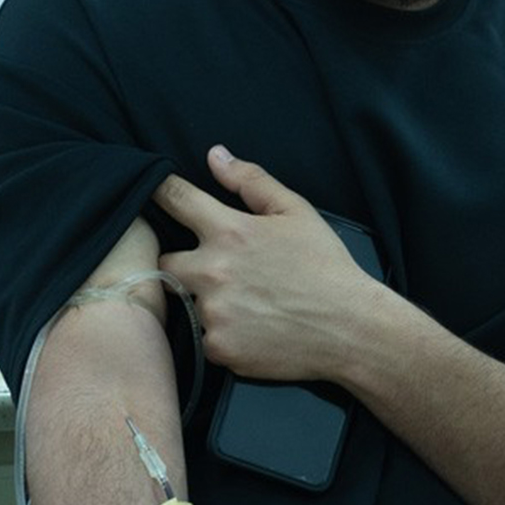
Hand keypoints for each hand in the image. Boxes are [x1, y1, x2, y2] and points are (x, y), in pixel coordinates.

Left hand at [152, 146, 387, 383]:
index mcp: (230, 232)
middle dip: (185, 263)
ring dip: (209, 302)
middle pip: (166, 262)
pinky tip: (253, 329)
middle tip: (220, 271)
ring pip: (189, 303)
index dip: (160, 192)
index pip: (175, 201)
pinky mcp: (219, 348)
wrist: (351, 328)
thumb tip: (216, 156)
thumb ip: (251, 180)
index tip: (154, 192)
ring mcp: (213, 312)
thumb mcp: (296, 212)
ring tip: (250, 305)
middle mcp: (213, 271)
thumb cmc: (326, 268)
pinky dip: (224, 335)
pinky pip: (206, 338)